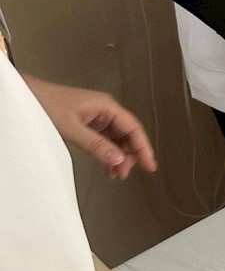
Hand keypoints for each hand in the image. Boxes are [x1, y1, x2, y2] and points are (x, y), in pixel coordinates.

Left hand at [23, 76, 156, 179]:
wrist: (29, 96)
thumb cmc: (47, 104)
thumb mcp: (72, 129)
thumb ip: (96, 145)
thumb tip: (117, 159)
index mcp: (106, 106)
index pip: (133, 129)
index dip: (143, 148)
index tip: (149, 164)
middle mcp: (105, 110)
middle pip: (127, 135)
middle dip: (129, 156)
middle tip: (124, 174)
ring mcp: (97, 116)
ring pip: (117, 138)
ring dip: (119, 156)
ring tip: (116, 174)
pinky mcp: (89, 122)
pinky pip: (106, 139)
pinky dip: (108, 153)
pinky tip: (107, 165)